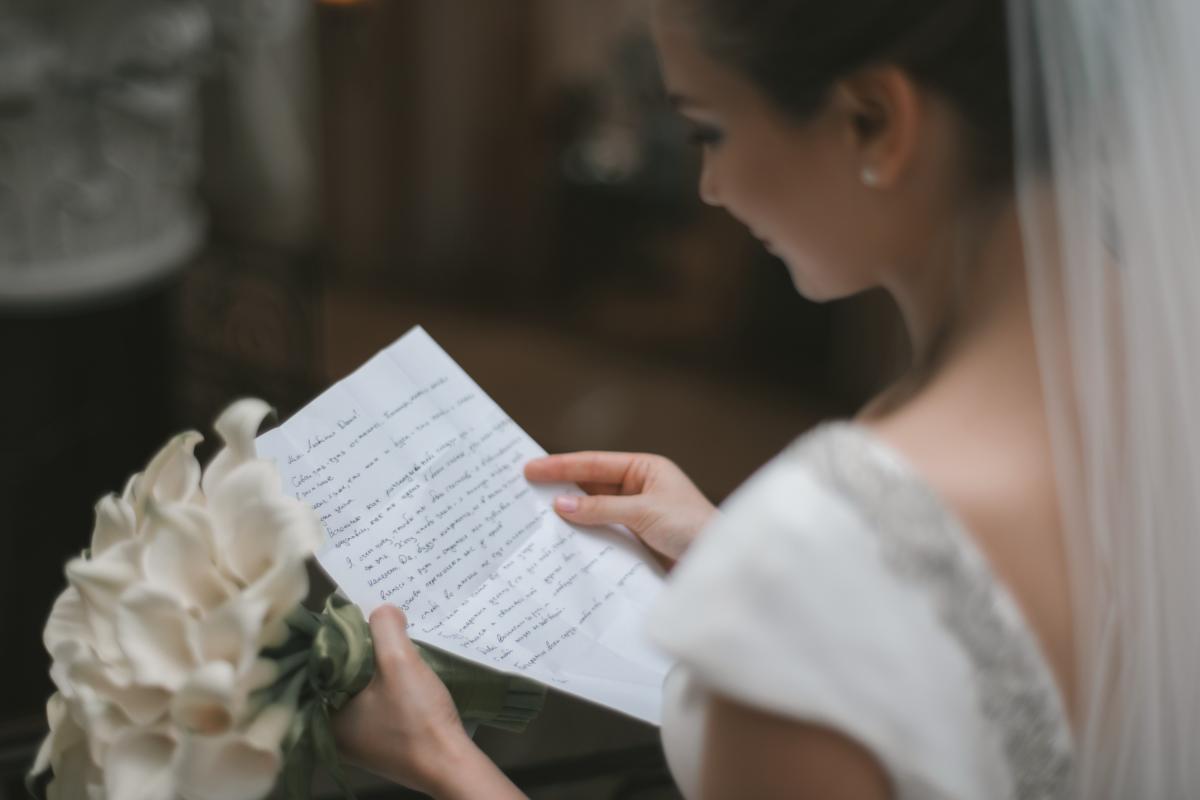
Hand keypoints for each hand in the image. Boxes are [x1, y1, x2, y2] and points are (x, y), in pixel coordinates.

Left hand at [332, 606, 520, 798]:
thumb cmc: (418, 719)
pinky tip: (398, 673)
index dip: (335, 637)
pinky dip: (382, 687)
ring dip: (371, 668)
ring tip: (386, 642)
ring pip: (357, 690)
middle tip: (371, 624)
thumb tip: (381, 609)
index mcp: (323, 715)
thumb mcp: (400, 662)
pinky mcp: (379, 743)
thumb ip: (385, 628)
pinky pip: (372, 704)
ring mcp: (358, 740)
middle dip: (355, 651)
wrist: (450, 763)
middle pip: (338, 677)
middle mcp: (333, 731)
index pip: (318, 664)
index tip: (352, 616)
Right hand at [524, 452, 716, 564]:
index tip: (530, 468)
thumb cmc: (693, 528)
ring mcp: (638, 515)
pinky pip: (604, 533)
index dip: (561, 465)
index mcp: (646, 469)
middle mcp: (640, 489)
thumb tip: (561, 504)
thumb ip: (601, 508)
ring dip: (570, 513)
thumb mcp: (644, 513)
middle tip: (524, 488)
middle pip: (592, 484)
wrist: (720, 565)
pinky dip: (584, 535)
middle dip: (561, 486)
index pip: (595, 464)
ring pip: (595, 510)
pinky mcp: (637, 541)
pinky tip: (563, 539)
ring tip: (535, 515)